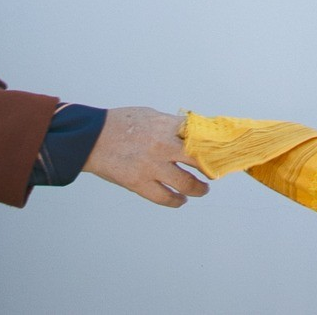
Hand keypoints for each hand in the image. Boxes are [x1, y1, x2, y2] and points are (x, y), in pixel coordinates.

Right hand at [83, 107, 209, 207]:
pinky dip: (177, 201)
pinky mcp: (139, 184)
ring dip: (199, 188)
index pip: (202, 136)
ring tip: (203, 188)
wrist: (91, 137)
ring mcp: (152, 166)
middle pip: (201, 159)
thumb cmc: (121, 123)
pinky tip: (181, 199)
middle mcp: (163, 146)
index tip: (225, 150)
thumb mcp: (151, 115)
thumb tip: (194, 134)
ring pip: (187, 183)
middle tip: (217, 171)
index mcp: (167, 126)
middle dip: (213, 167)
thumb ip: (172, 126)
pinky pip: (165, 198)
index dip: (216, 144)